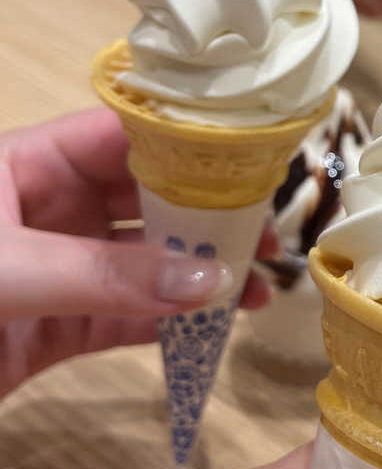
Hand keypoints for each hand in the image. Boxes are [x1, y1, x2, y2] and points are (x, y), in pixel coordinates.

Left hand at [0, 109, 269, 395]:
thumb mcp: (4, 268)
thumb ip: (104, 273)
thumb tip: (209, 281)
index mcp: (25, 165)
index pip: (121, 136)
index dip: (186, 142)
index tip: (252, 158)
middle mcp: (46, 211)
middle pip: (143, 201)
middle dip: (206, 214)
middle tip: (268, 230)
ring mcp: (54, 273)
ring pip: (143, 264)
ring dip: (199, 274)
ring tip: (260, 285)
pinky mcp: (53, 332)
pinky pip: (125, 318)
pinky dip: (171, 323)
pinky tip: (217, 324)